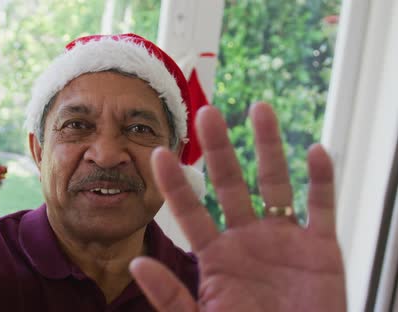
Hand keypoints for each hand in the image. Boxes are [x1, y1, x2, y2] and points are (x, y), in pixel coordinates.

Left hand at [130, 103, 345, 310]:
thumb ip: (170, 296)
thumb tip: (137, 263)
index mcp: (216, 256)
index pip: (190, 211)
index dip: (174, 183)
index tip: (157, 153)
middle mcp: (247, 239)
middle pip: (230, 184)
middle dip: (219, 149)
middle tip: (207, 114)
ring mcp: (284, 240)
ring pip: (276, 183)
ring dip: (269, 147)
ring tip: (259, 109)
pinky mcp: (321, 248)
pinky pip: (323, 207)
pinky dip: (322, 180)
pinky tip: (317, 151)